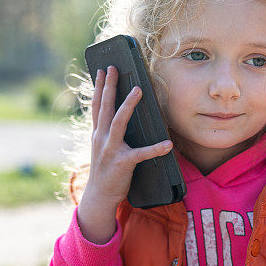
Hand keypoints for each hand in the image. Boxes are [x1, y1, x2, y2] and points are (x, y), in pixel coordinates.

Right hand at [77, 66, 172, 242]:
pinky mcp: (122, 163)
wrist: (99, 196)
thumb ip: (108, 132)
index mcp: (97, 134)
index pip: (97, 106)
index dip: (100, 87)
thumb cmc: (105, 170)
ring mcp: (110, 150)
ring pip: (119, 123)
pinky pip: (141, 154)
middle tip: (114, 69)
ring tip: (138, 91)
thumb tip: (118, 114)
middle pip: (105, 108)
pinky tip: (168, 144)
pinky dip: (155, 149)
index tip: (102, 71)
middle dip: (109, 87)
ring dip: (128, 106)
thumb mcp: (102, 148)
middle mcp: (101, 138)